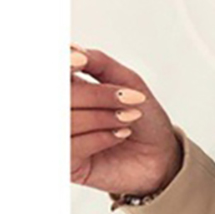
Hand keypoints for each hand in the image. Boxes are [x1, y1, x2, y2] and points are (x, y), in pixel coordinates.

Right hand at [69, 43, 181, 196]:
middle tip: (128, 98)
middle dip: (96, 96)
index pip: (51, 72)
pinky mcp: (68, 164)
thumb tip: (73, 50)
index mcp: (68, 87)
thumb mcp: (127, 82)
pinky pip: (72, 146)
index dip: (61, 64)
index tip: (81, 61)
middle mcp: (59, 111)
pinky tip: (120, 136)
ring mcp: (61, 138)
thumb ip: (99, 63)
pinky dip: (100, 138)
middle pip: (60, 96)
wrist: (163, 156)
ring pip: (66, 121)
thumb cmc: (145, 120)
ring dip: (102, 118)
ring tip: (128, 119)